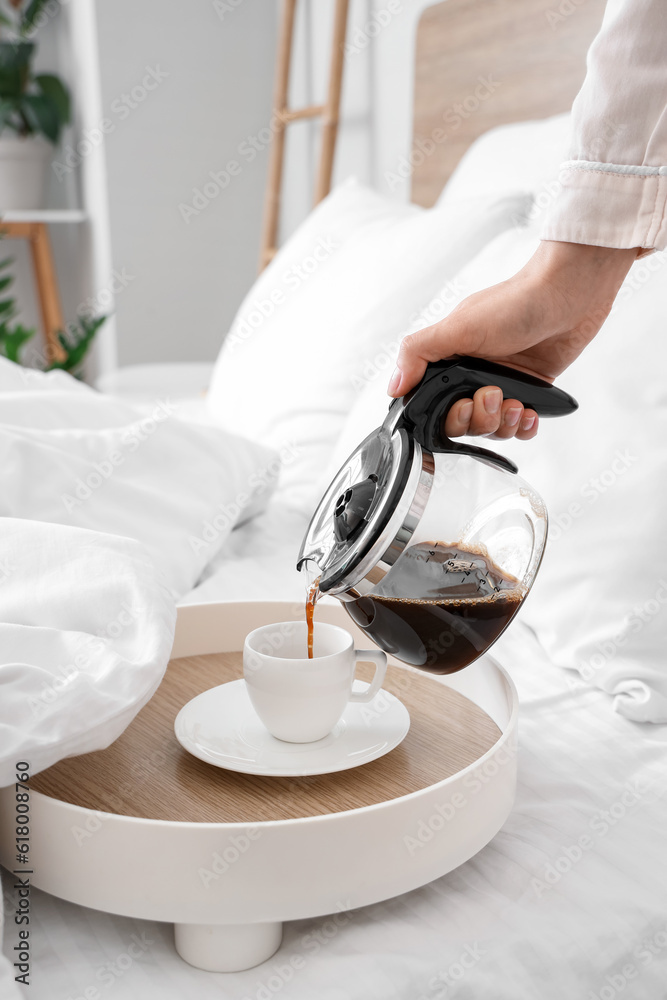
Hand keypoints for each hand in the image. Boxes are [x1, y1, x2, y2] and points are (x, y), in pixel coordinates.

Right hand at [387, 240, 638, 439]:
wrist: (569, 294)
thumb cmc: (515, 302)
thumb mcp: (459, 326)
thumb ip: (419, 353)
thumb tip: (393, 386)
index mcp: (450, 360)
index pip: (434, 406)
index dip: (448, 415)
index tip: (465, 403)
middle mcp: (473, 374)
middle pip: (463, 423)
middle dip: (479, 419)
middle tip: (492, 395)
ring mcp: (502, 384)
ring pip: (492, 428)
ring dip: (503, 424)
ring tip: (516, 403)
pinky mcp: (530, 390)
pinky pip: (519, 426)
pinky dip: (523, 427)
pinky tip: (529, 412)